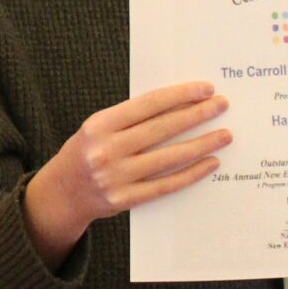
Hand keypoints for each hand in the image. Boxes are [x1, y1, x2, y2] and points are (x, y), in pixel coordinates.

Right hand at [23, 81, 229, 267]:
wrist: (62, 192)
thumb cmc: (88, 151)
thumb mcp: (98, 127)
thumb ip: (131, 118)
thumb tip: (181, 105)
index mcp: (99, 125)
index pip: (147, 105)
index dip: (179, 95)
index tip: (206, 89)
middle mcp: (106, 150)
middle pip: (161, 129)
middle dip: (197, 115)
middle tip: (222, 106)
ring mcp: (116, 177)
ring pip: (168, 158)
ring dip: (201, 145)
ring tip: (224, 135)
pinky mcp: (125, 199)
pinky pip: (166, 185)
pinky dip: (191, 173)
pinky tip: (210, 163)